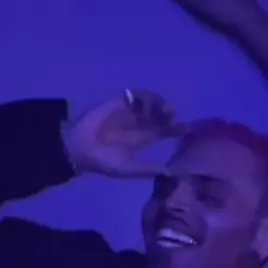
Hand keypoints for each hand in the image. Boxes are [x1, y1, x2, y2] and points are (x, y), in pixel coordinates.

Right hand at [64, 89, 186, 177]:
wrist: (79, 148)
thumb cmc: (102, 161)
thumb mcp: (127, 169)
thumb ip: (148, 169)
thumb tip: (172, 173)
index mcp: (142, 140)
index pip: (164, 132)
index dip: (177, 129)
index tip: (188, 129)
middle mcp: (139, 124)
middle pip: (162, 114)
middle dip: (170, 114)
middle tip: (172, 118)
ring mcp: (130, 112)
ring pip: (153, 102)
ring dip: (161, 104)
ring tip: (163, 111)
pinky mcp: (120, 102)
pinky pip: (137, 94)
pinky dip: (146, 97)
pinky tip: (147, 106)